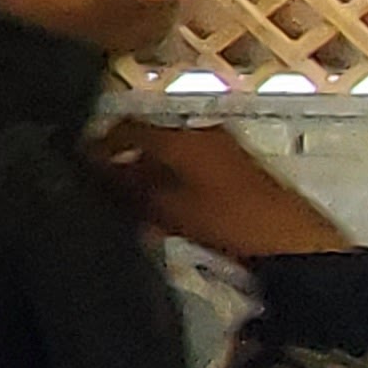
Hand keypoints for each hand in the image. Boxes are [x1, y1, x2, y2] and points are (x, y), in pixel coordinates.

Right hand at [87, 122, 353, 261]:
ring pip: (172, 154)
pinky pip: (192, 165)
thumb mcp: (165, 206)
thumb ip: (124, 187)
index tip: (80, 164)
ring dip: (149, 173)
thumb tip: (92, 171)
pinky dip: (172, 180)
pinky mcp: (238, 169)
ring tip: (131, 203)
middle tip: (102, 187)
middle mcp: (202, 133)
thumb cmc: (226, 219)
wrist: (288, 240)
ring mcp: (224, 149)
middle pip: (150, 139)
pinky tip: (165, 207)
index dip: (98, 145)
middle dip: (124, 160)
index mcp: (181, 135)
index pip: (125, 127)